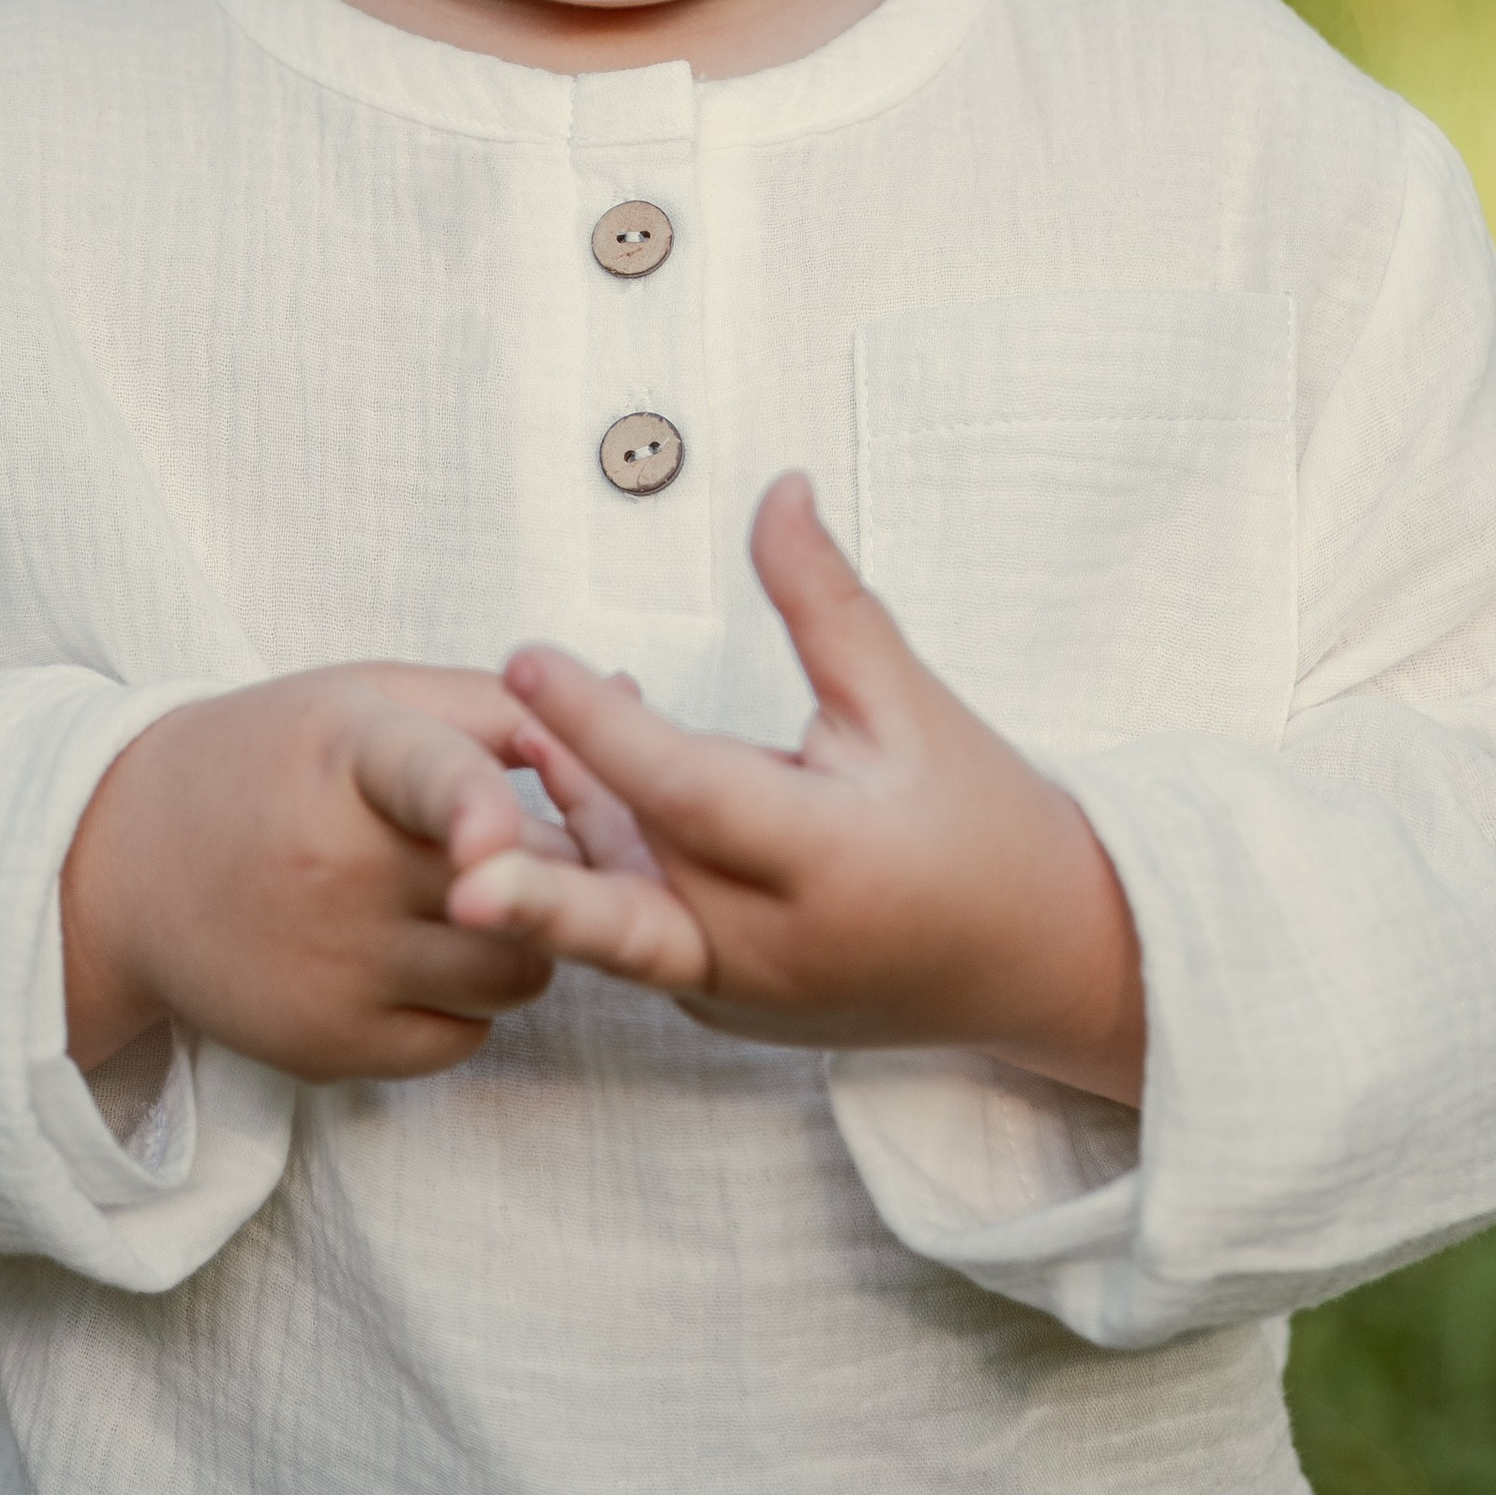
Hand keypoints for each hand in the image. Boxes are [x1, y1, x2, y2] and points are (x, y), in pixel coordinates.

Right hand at [62, 667, 574, 1084]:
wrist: (129, 865)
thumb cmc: (271, 762)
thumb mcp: (367, 699)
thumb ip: (501, 704)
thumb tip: (635, 697)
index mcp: (348, 757)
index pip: (426, 780)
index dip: (472, 810)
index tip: (495, 838)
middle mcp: (338, 870)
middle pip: (520, 888)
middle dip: (547, 867)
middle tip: (514, 843)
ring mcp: (335, 970)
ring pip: (515, 975)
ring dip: (521, 939)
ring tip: (461, 896)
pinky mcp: (332, 1048)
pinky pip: (466, 1040)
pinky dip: (466, 1004)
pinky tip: (414, 953)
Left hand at [446, 477, 1146, 1103]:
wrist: (1038, 960)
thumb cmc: (982, 818)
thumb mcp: (911, 702)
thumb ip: (826, 603)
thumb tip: (779, 486)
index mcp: (831, 861)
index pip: (693, 790)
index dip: (606, 726)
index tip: (528, 660)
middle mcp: (775, 946)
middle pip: (637, 897)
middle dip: (541, 894)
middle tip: (458, 874)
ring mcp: (743, 992)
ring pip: (621, 919)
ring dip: (554, 851)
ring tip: (491, 775)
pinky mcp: (722, 1008)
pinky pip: (641, 933)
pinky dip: (599, 869)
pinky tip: (558, 786)